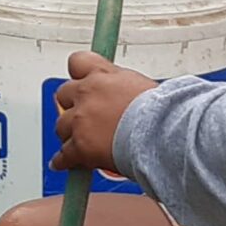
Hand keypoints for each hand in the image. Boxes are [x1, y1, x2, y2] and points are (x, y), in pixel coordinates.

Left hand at [50, 50, 155, 173]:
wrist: (164, 134)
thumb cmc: (163, 112)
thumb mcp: (142, 85)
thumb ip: (122, 86)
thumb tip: (123, 92)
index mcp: (103, 74)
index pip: (77, 62)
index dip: (79, 74)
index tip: (81, 80)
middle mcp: (87, 94)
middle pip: (64, 94)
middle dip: (73, 105)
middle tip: (84, 115)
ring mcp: (81, 120)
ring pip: (61, 126)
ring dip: (70, 133)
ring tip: (81, 141)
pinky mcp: (80, 146)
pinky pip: (64, 155)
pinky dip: (65, 161)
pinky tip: (65, 163)